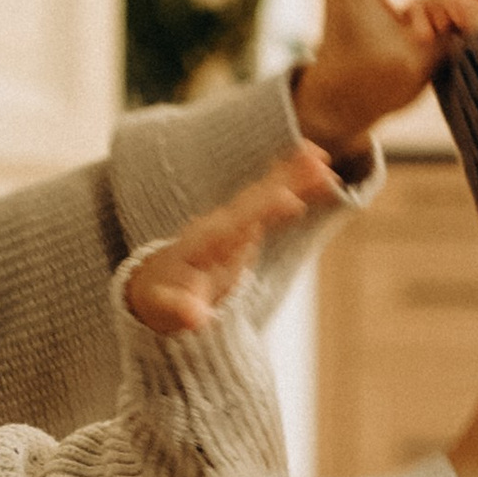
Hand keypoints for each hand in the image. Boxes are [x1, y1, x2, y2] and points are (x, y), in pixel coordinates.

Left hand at [126, 143, 342, 337]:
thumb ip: (180, 310)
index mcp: (205, 243)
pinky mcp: (245, 223)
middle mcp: (221, 225)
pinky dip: (292, 184)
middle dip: (285, 182)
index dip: (261, 211)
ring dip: (293, 175)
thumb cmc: (161, 298)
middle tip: (317, 164)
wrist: (156, 282)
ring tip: (322, 158)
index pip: (237, 224)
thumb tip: (194, 318)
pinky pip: (272, 200)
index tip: (289, 200)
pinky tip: (316, 171)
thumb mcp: (165, 310)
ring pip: (266, 194)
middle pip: (256, 200)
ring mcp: (233, 221)